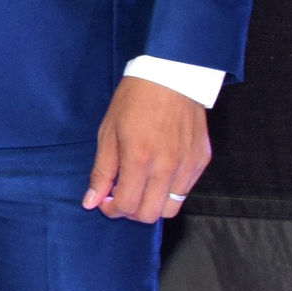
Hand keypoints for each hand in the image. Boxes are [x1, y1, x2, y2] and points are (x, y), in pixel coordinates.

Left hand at [83, 76, 209, 223]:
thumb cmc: (135, 99)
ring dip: (152, 204)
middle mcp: (167, 167)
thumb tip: (90, 202)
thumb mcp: (108, 132)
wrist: (172, 75)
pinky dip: (169, 190)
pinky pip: (185, 190)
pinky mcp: (201, 160)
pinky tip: (159, 173)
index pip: (127, 206)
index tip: (105, 200)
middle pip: (149, 215)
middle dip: (131, 211)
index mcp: (139, 159)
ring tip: (141, 185)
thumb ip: (102, 171)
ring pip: (171, 208)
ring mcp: (187, 165)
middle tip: (121, 195)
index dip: (111, 209)